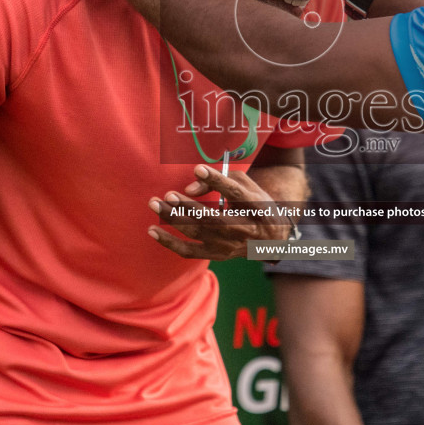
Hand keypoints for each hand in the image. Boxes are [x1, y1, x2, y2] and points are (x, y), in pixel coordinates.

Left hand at [148, 164, 293, 260]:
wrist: (270, 239)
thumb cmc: (254, 204)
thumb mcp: (246, 186)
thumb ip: (220, 180)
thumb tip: (190, 187)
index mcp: (255, 207)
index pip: (235, 194)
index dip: (217, 181)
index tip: (198, 169)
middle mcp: (244, 228)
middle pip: (212, 218)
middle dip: (187, 207)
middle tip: (167, 194)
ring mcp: (230, 245)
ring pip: (197, 233)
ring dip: (173, 219)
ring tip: (155, 203)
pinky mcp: (218, 255)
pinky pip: (189, 251)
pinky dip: (169, 242)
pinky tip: (152, 230)